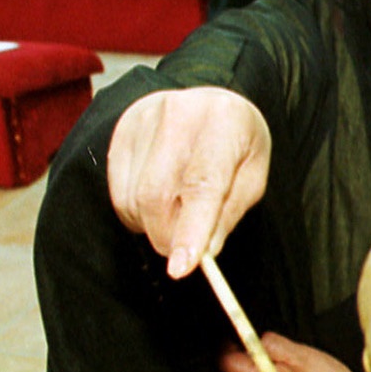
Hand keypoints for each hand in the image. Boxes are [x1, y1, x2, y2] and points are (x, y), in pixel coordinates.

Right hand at [106, 86, 271, 278]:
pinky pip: (118, 192)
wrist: (211, 103)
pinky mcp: (120, 131)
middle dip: (168, 236)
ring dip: (152, 224)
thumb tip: (203, 253)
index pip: (201, 184)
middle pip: (156, 196)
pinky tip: (159, 197)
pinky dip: (137, 211)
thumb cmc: (237, 145)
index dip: (190, 230)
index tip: (181, 268)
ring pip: (132, 199)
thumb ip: (228, 214)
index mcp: (223, 121)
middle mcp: (178, 113)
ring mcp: (142, 119)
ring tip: (178, 209)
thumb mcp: (252, 176)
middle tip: (185, 249)